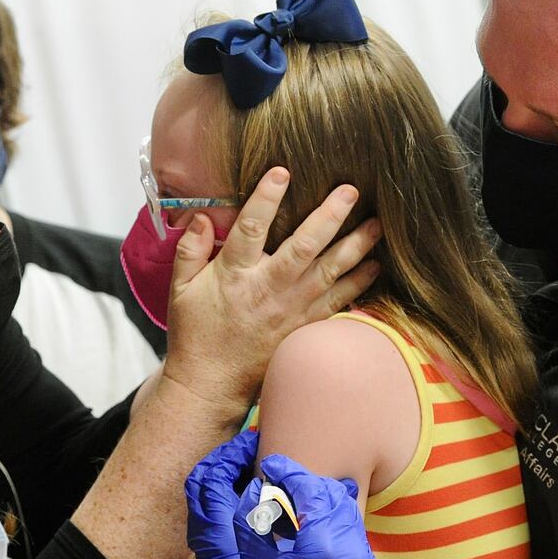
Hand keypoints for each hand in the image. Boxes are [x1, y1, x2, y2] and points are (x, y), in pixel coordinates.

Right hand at [164, 169, 380, 410]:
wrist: (211, 386)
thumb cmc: (196, 336)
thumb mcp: (180, 290)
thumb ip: (190, 250)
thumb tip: (203, 216)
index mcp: (235, 275)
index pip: (251, 229)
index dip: (266, 198)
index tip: (281, 172)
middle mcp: (268, 289)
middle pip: (304, 247)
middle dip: (329, 216)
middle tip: (350, 191)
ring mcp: (292, 310)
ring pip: (330, 272)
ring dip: (356, 246)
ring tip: (377, 223)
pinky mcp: (306, 328)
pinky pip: (339, 303)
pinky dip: (359, 284)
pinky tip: (375, 266)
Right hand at [234, 453, 376, 558]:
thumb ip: (256, 522)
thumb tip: (259, 491)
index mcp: (324, 540)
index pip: (309, 485)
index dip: (287, 471)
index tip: (269, 466)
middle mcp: (352, 546)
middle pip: (334, 492)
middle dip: (308, 483)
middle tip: (281, 484)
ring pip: (348, 512)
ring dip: (322, 502)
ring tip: (295, 507)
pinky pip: (352, 535)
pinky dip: (332, 524)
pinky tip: (310, 535)